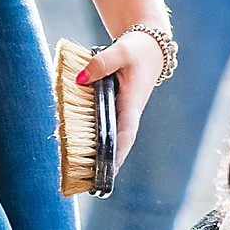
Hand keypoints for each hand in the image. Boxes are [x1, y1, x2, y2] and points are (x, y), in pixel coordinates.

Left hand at [74, 29, 167, 169]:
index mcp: (133, 101)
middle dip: (108, 163)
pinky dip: (97, 139)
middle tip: (92, 183)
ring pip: (112, 136)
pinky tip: (83, 151)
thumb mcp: (120, 51)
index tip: (111, 171)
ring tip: (84, 175)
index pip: (127, 132)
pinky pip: (107, 127)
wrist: (149, 47)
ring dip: (101, 155)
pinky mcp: (118, 108)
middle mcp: (129, 111)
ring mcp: (124, 111)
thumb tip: (80, 79)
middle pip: (119, 142)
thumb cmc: (137, 50)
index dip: (119, 152)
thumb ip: (101, 64)